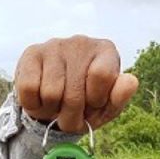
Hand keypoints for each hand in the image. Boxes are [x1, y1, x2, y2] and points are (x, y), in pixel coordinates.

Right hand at [14, 35, 138, 133]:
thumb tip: (131, 81)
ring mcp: (54, 45)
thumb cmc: (86, 102)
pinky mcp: (31, 53)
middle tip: (70, 116)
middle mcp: (81, 43)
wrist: (55, 100)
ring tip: (55, 106)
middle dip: (71, 115)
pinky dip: (33, 105)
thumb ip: (119, 97)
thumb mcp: (106, 106)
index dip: (95, 100)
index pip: (101, 75)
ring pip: (51, 93)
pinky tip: (40, 100)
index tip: (92, 105)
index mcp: (106, 51)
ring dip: (51, 111)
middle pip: (74, 93)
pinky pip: (29, 89)